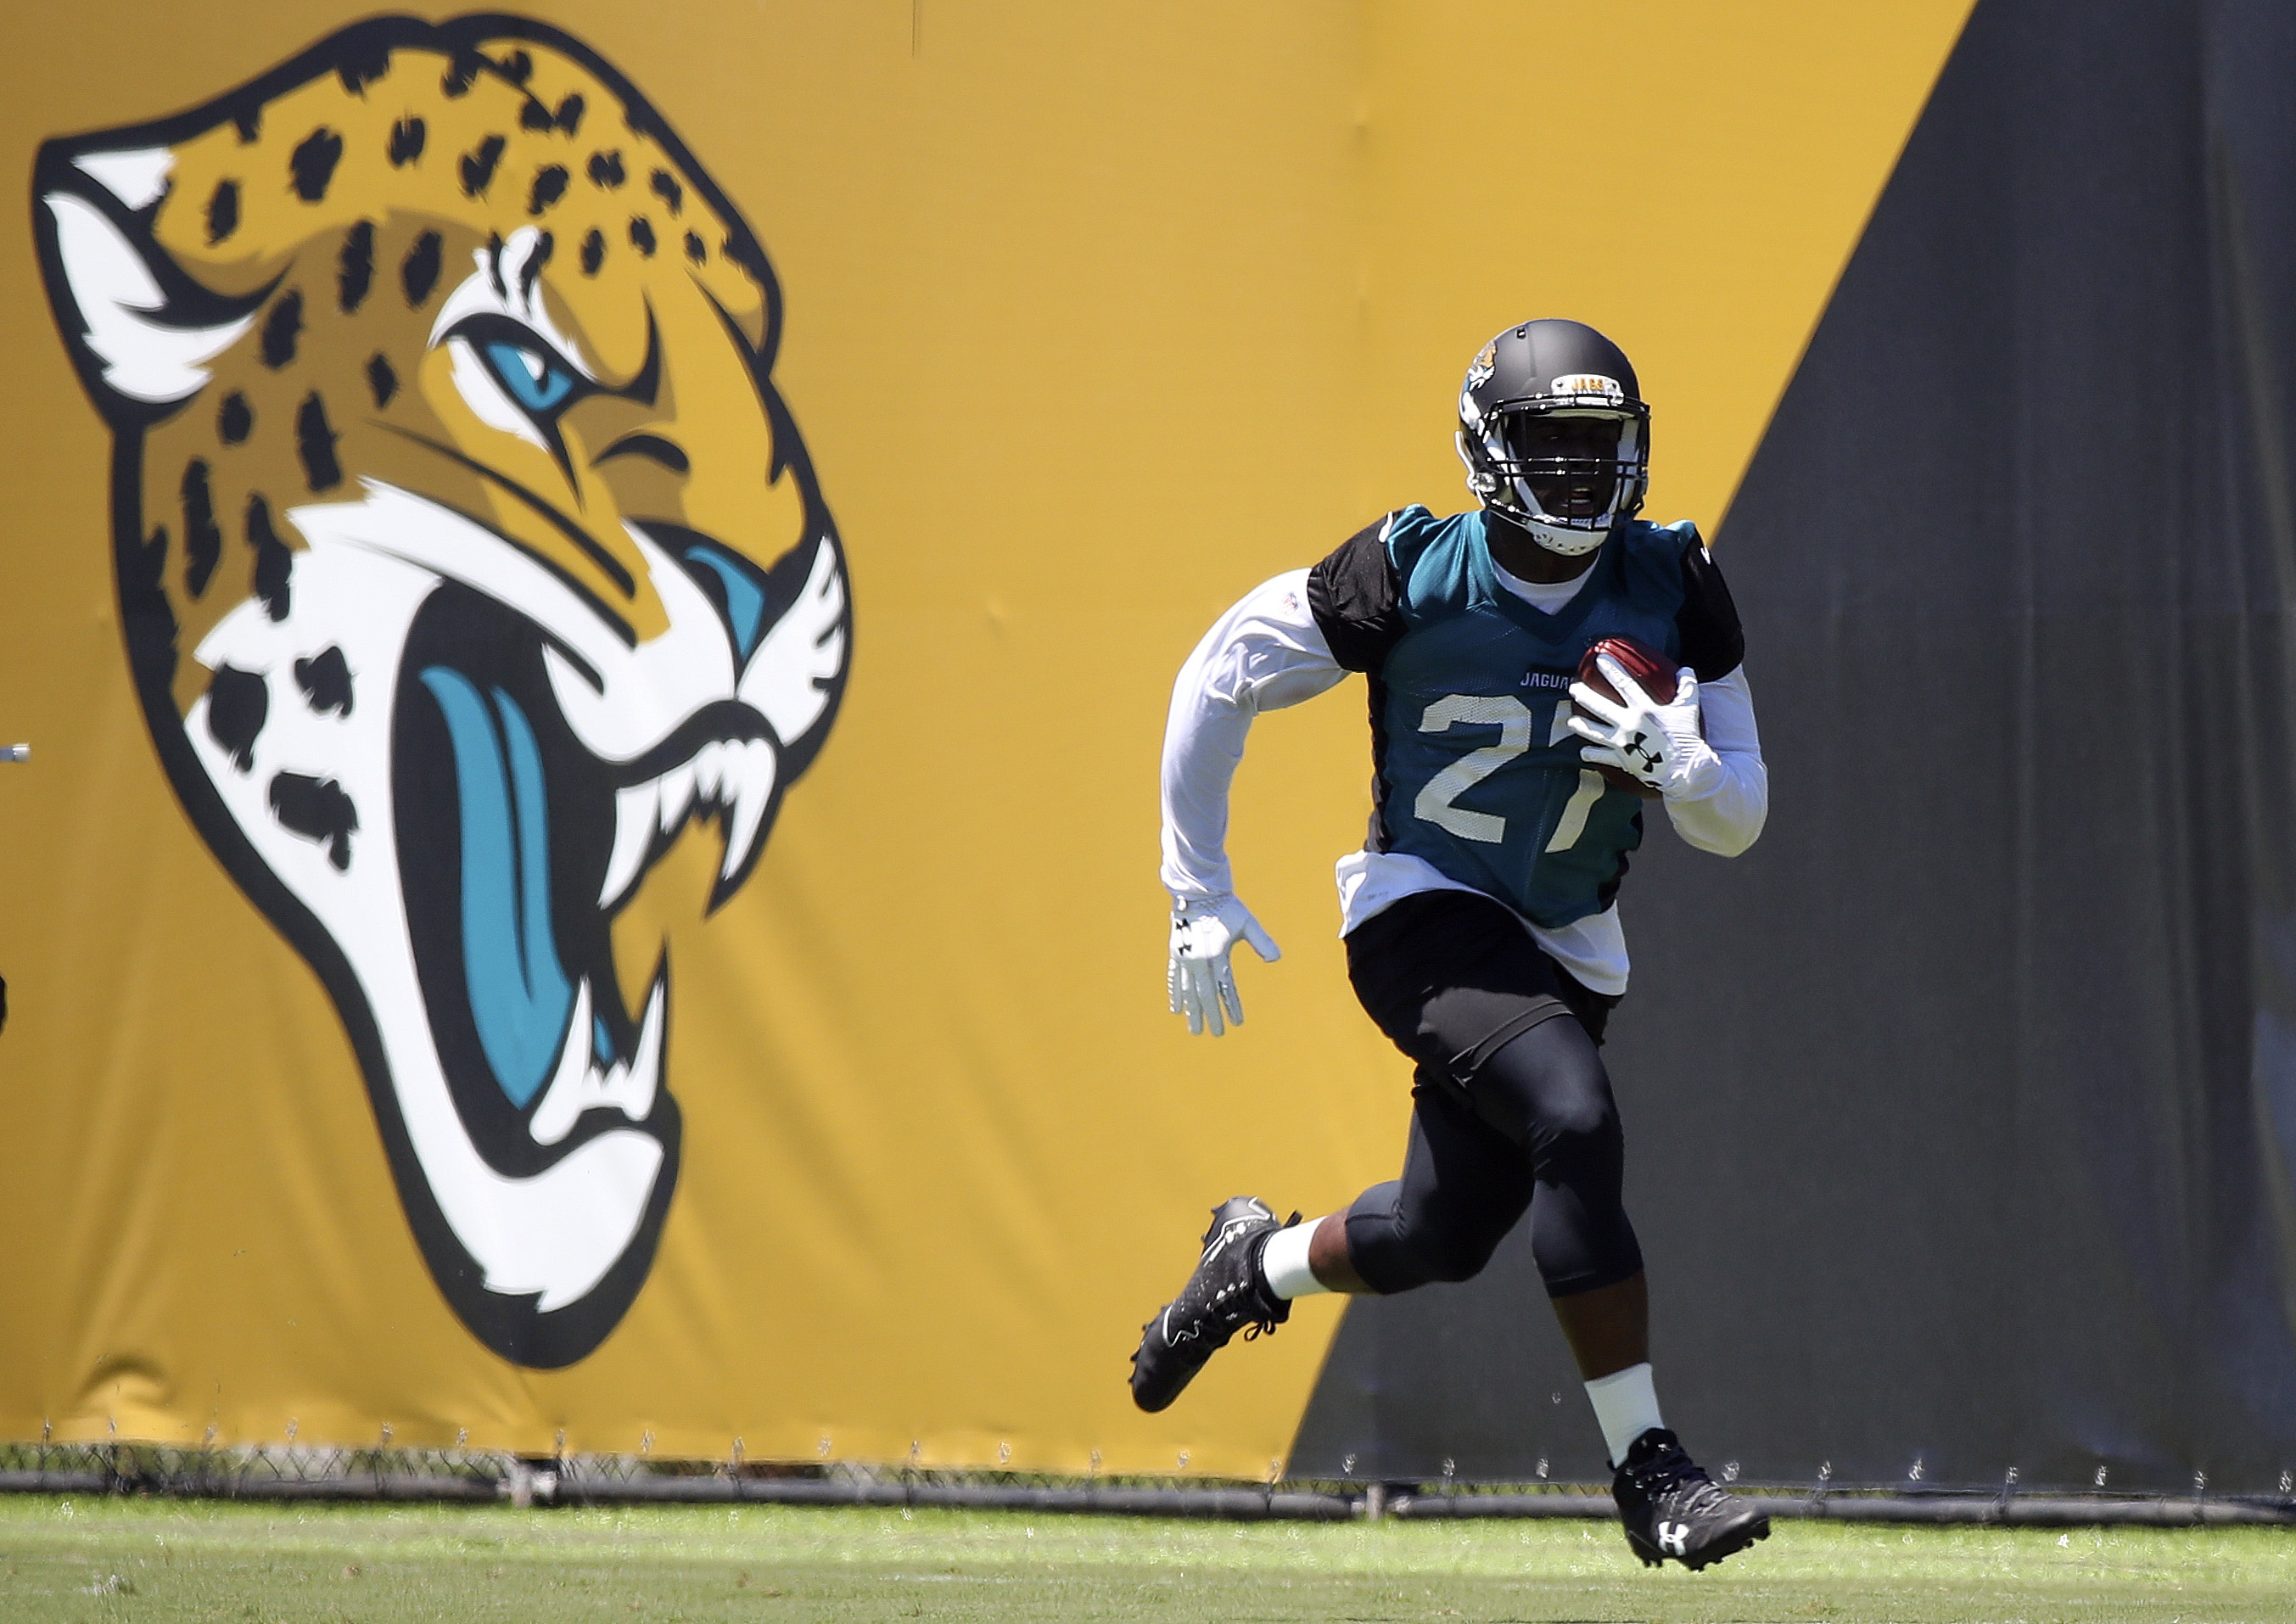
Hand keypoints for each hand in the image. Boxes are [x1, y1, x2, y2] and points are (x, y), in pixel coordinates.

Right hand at [1167, 895, 1280, 1036]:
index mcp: (1216, 954)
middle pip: (1205, 995)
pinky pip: (1174, 979)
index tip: (1237, 1023)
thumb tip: (1276, 958)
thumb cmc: (1225, 907)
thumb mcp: (1246, 922)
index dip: (1231, 1006)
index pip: (1225, 988)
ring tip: (1194, 1030)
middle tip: (1216, 1034)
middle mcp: (1198, 960)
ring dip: (1192, 1011)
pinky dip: (1176, 995)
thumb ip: (1261, 940)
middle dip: (1210, 1016)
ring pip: (1188, 991)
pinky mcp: (1176, 953)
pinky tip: (1177, 1009)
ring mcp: (1185, 958)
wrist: (1197, 892)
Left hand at [1567, 656, 1723, 798]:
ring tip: (1571, 721)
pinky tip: (1583, 752)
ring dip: (1582, 726)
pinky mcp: (1622, 759)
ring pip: (1595, 732)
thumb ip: (1687, 687)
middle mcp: (1628, 723)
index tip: (1599, 659)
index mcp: (1644, 709)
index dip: (1612, 670)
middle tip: (1573, 688)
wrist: (1684, 768)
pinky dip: (1592, 755)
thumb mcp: (1689, 708)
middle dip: (1584, 696)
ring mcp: (1622, 743)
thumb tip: (1686, 670)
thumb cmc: (1687, 736)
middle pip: (1600, 707)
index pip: (1624, 684)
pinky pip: (1602, 757)